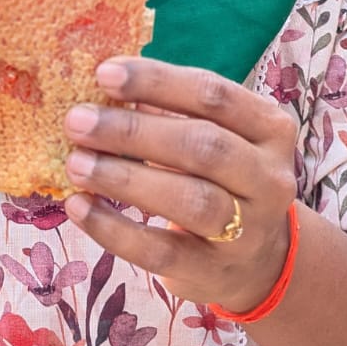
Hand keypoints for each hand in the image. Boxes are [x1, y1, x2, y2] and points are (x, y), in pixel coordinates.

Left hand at [62, 57, 296, 312]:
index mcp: (270, 128)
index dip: (157, 81)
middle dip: (132, 131)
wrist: (258, 260)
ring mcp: (249, 230)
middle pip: (201, 146)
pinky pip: (161, 250)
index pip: (213, 95)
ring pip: (189, 199)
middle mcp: (269, 178)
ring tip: (75, 164)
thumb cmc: (221, 179)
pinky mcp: (216, 271)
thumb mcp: (213, 137)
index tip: (103, 74)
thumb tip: (102, 88)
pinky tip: (79, 207)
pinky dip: (114, 229)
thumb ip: (170, 111)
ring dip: (124, 179)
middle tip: (78, 122)